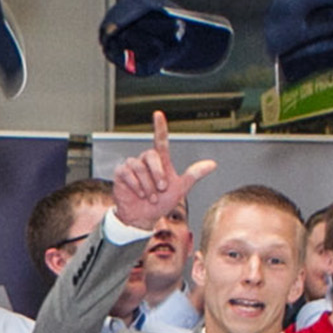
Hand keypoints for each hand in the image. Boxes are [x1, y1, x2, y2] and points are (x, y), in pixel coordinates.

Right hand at [112, 109, 215, 232]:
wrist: (144, 217)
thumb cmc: (161, 202)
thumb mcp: (180, 189)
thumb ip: (193, 175)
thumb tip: (212, 164)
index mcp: (160, 162)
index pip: (160, 140)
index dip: (159, 127)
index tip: (158, 114)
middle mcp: (145, 161)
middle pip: (151, 155)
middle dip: (158, 174)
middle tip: (162, 189)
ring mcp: (132, 166)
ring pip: (140, 167)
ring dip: (148, 185)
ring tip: (150, 196)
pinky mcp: (121, 173)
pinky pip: (128, 173)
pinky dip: (136, 186)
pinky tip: (139, 194)